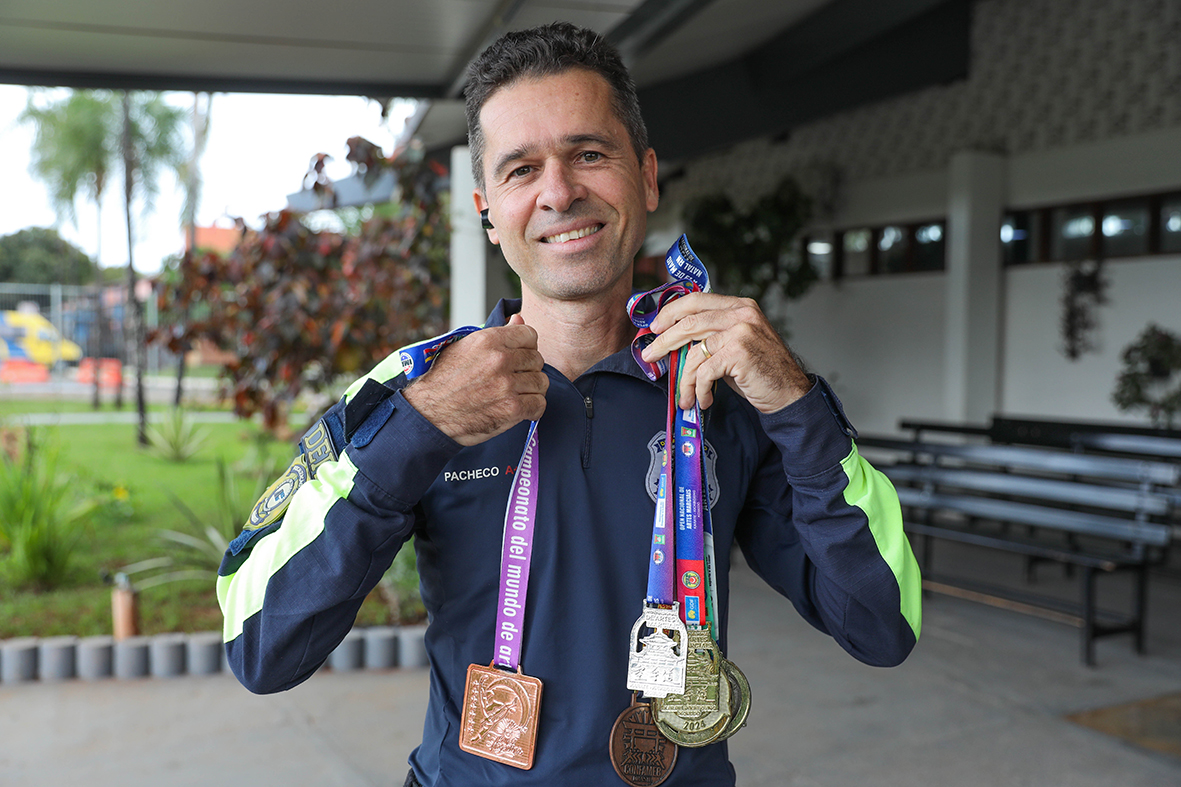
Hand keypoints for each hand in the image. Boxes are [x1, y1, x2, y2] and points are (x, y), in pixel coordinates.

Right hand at [403, 314, 547, 445]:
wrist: (428, 414)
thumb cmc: (443, 381)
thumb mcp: (463, 347)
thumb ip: (496, 333)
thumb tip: (519, 319)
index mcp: (489, 340)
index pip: (530, 335)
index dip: (526, 347)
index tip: (519, 357)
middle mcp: (500, 360)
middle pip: (537, 359)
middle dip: (528, 369)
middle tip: (515, 379)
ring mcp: (507, 385)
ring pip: (541, 382)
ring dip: (532, 389)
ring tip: (517, 394)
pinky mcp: (512, 409)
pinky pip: (539, 405)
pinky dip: (533, 408)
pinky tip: (521, 408)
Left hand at [640, 293, 810, 413]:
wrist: (790, 394)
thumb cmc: (760, 372)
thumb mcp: (735, 344)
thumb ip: (711, 335)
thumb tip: (674, 341)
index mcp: (739, 306)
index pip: (696, 300)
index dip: (671, 312)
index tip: (655, 327)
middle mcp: (741, 313)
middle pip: (689, 322)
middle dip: (664, 342)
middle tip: (650, 356)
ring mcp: (741, 331)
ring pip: (694, 353)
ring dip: (684, 379)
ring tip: (684, 396)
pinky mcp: (739, 353)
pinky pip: (704, 372)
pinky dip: (700, 390)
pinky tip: (704, 399)